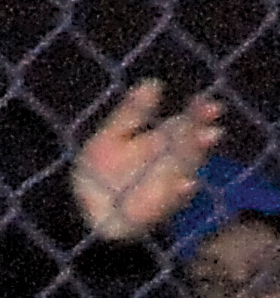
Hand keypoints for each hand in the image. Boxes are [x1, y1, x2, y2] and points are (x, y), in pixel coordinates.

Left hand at [72, 79, 223, 239]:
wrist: (83, 215)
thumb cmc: (98, 174)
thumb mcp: (109, 138)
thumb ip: (130, 113)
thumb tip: (152, 82)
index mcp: (162, 138)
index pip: (188, 121)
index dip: (200, 112)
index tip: (210, 105)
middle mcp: (171, 159)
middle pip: (193, 143)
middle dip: (204, 133)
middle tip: (213, 124)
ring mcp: (169, 184)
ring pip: (189, 167)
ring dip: (198, 154)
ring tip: (207, 138)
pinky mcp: (159, 208)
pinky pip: (173, 200)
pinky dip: (180, 193)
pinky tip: (187, 184)